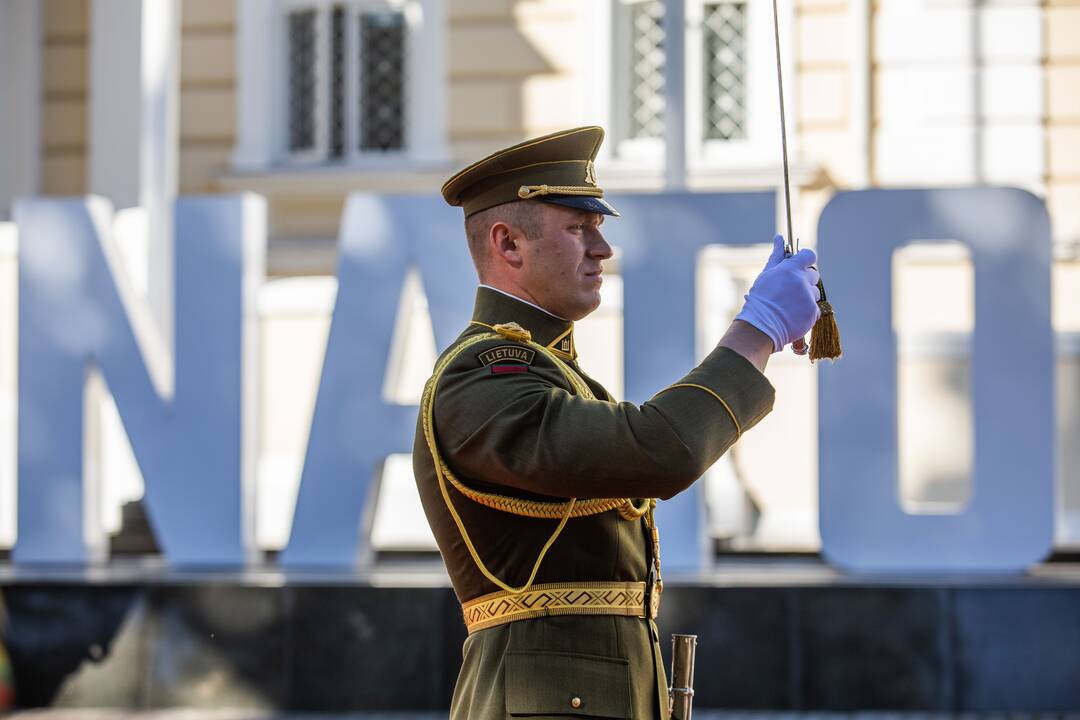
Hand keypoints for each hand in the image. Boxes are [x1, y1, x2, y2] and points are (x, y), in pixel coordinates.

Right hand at [734, 234, 820, 352]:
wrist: (760, 327)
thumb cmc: (760, 299)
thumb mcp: (767, 275)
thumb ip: (777, 255)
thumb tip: (779, 237)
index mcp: (791, 269)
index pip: (809, 255)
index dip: (806, 260)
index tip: (800, 267)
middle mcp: (802, 281)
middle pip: (813, 275)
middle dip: (804, 281)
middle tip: (790, 291)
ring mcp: (809, 297)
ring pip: (814, 293)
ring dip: (806, 296)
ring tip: (789, 305)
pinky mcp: (813, 313)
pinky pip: (815, 308)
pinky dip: (806, 311)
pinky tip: (793, 314)